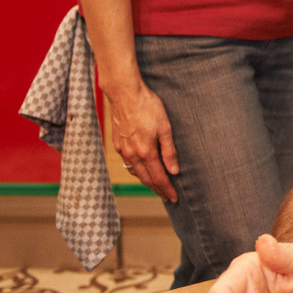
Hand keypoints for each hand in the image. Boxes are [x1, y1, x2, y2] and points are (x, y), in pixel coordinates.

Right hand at [106, 80, 179, 201]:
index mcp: (145, 151)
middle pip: (146, 179)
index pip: (159, 177)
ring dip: (147, 181)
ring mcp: (122, 150)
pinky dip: (137, 170)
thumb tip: (174, 171)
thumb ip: (169, 151)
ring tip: (157, 186)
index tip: (175, 198)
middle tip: (167, 197)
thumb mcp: (165, 127)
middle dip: (158, 189)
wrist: (125, 94)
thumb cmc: (148, 107)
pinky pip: (128, 163)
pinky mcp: (118, 144)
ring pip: (136, 172)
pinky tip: (143, 170)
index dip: (167, 189)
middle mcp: (132, 154)